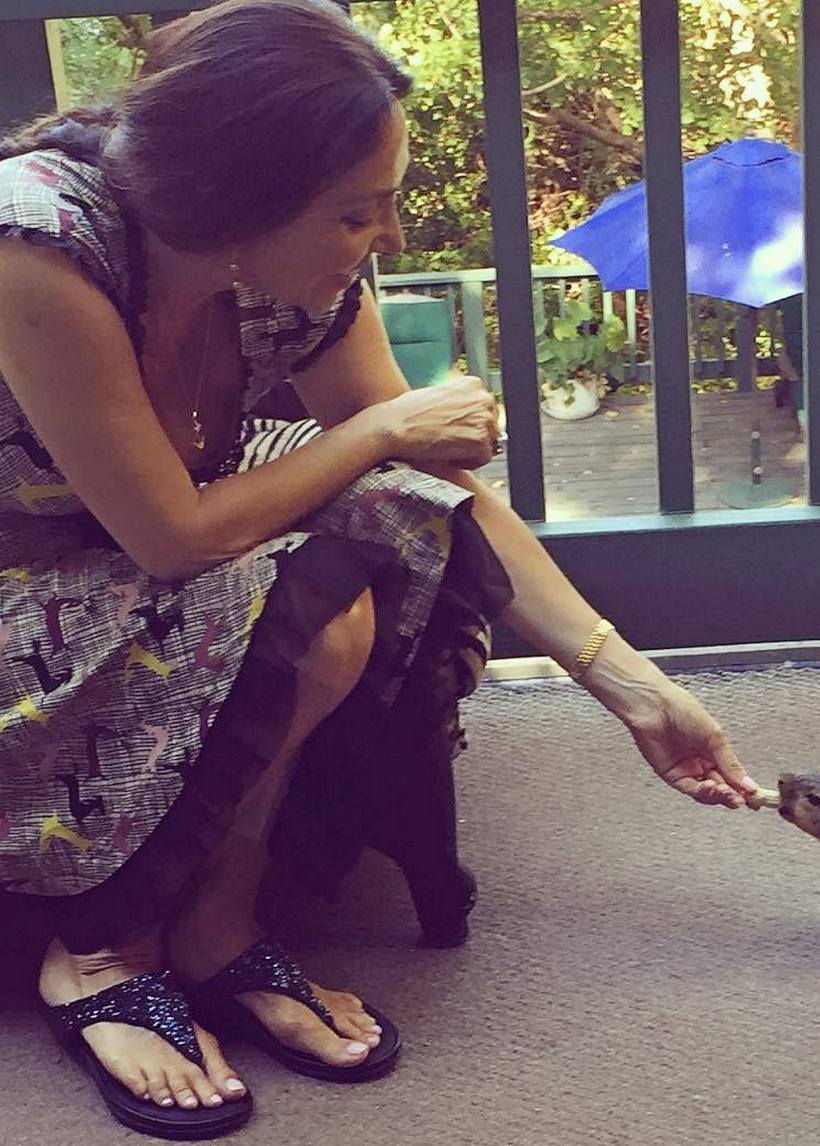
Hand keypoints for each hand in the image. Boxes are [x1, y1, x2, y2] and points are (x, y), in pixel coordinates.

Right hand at [378, 377, 498, 467]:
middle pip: (491, 426)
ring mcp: (484, 420)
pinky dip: (468, 463)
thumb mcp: (437, 395)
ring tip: (448, 450)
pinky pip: (483, 458)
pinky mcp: (480, 441)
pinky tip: (449, 457)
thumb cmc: (407, 412)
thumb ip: (458, 402)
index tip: (455, 431)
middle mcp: (483, 398)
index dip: (470, 424)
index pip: (485, 410)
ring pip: (488, 443)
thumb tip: (468, 418)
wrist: (394, 426)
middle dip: (474, 437)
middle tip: (452, 443)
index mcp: (473, 384)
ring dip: (470, 450)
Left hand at [627, 681, 758, 807]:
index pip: (733, 776)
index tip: (756, 799)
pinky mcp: (671, 775)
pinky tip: (711, 787)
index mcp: (714, 751)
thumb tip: (749, 785)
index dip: (744, 789)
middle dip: (733, 795)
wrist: (655, 707)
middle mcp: (700, 762)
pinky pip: (690, 788)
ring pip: (706, 792)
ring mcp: (686, 769)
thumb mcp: (715, 738)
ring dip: (719, 796)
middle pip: (721, 787)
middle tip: (742, 800)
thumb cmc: (683, 711)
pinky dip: (702, 792)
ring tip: (728, 794)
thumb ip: (731, 764)